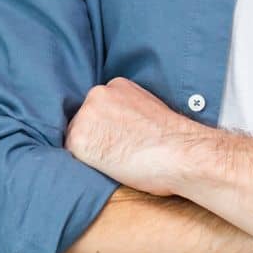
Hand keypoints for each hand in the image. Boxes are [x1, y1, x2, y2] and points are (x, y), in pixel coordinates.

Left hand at [65, 77, 205, 195]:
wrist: (180, 152)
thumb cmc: (173, 140)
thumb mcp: (149, 110)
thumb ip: (127, 112)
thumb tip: (118, 127)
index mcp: (116, 85)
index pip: (99, 108)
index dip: (108, 128)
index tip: (121, 139)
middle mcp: (96, 94)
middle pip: (84, 120)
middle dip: (97, 136)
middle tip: (119, 152)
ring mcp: (85, 116)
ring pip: (77, 137)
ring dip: (90, 150)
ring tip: (118, 161)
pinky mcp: (78, 140)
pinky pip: (72, 155)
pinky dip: (86, 164)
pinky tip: (109, 167)